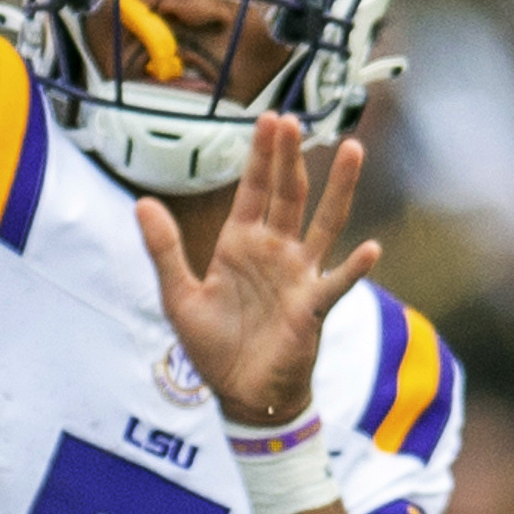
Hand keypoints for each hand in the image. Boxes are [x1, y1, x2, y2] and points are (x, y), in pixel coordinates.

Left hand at [137, 115, 379, 428]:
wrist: (240, 394)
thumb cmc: (213, 346)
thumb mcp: (179, 296)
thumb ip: (164, 249)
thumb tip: (142, 202)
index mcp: (241, 244)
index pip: (254, 189)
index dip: (260, 155)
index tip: (268, 118)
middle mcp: (274, 251)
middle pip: (288, 193)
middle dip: (289, 157)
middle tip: (293, 119)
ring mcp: (298, 276)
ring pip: (324, 223)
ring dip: (338, 188)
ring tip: (351, 150)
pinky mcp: (312, 307)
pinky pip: (337, 283)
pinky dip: (354, 267)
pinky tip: (371, 249)